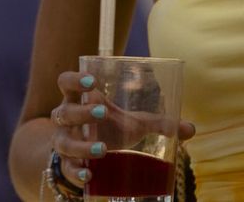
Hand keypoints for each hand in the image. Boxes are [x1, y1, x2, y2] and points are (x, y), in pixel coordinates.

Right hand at [49, 69, 195, 189]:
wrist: (86, 151)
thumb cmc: (109, 128)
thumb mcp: (131, 122)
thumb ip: (157, 123)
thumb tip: (190, 128)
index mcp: (79, 100)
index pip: (66, 83)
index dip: (74, 80)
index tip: (92, 81)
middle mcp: (66, 119)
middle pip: (64, 112)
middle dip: (81, 112)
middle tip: (103, 113)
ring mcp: (64, 141)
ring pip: (63, 141)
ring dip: (81, 144)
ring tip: (104, 149)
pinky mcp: (67, 163)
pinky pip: (67, 168)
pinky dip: (76, 172)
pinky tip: (90, 174)